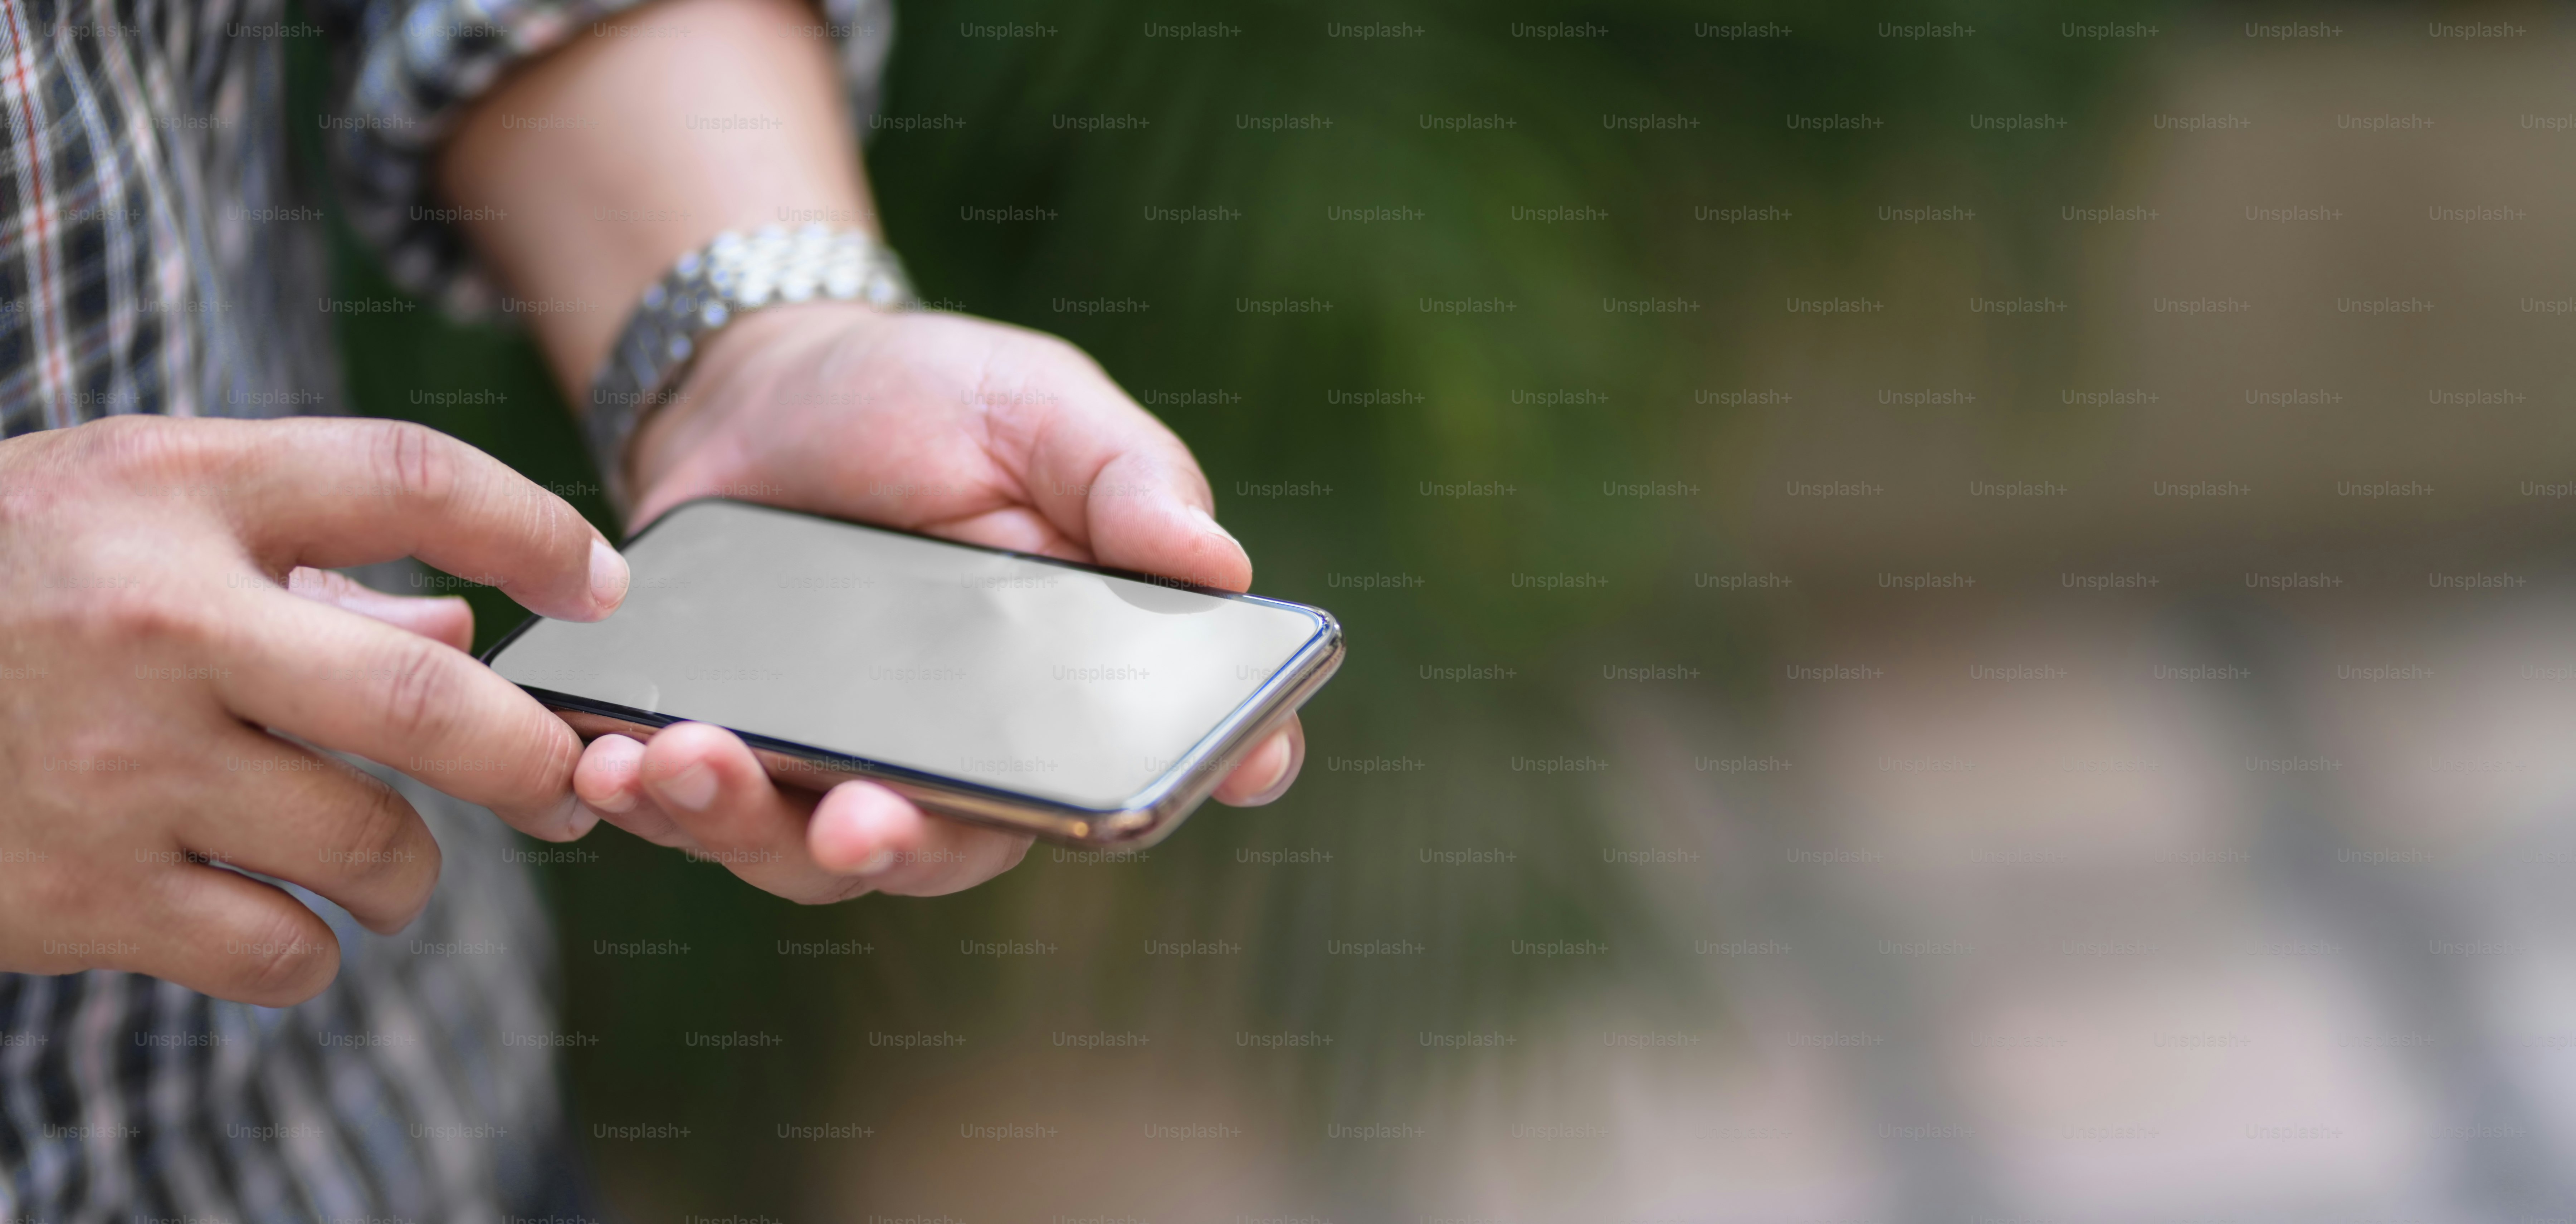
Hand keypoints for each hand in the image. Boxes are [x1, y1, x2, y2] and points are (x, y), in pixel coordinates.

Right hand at [0, 416, 627, 1003]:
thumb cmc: (4, 580)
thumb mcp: (136, 509)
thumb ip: (314, 556)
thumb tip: (469, 620)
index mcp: (174, 493)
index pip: (410, 476)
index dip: (537, 531)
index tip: (601, 590)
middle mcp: (156, 623)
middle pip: (431, 698)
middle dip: (534, 758)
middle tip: (570, 786)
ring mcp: (114, 767)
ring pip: (370, 847)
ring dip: (414, 870)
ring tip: (388, 860)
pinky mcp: (75, 895)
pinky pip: (281, 950)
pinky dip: (311, 947)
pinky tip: (283, 918)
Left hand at [567, 303, 1305, 901]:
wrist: (757, 387)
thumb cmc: (929, 396)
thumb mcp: (1037, 405)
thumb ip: (1126, 481)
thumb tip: (1224, 568)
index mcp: (1069, 680)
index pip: (1137, 766)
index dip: (1159, 800)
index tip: (1144, 813)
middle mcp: (967, 754)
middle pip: (955, 847)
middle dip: (897, 846)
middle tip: (854, 826)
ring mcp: (847, 765)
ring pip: (809, 853)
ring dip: (743, 826)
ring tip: (678, 762)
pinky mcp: (741, 754)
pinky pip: (698, 815)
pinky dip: (651, 800)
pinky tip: (611, 763)